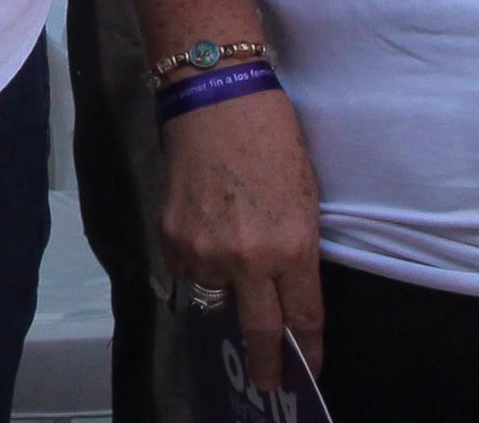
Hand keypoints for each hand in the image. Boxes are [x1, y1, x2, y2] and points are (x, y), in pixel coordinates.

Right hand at [160, 85, 326, 395]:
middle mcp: (247, 259)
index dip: (306, 350)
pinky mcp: (171, 236)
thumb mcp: (304, 197)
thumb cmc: (273, 136)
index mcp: (291, 246)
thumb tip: (285, 290)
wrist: (215, 94)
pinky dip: (199, 269)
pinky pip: (188, 272)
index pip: (302, 317)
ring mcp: (204, 250)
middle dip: (265, 365)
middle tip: (267, 384)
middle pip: (258, 331)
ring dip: (227, 298)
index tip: (307, 371)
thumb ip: (295, 249)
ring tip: (232, 278)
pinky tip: (207, 244)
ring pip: (217, 300)